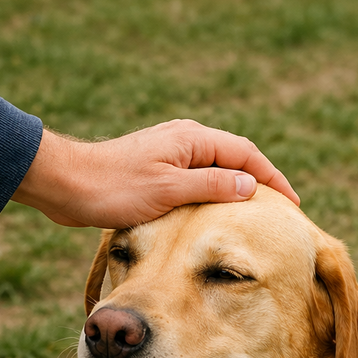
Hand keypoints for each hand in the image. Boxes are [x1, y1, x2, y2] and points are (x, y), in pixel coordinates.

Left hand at [11, 120, 299, 227]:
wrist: (66, 183)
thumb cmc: (114, 186)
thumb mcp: (169, 190)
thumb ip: (211, 186)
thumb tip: (250, 186)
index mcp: (193, 139)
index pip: (247, 155)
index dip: (272, 179)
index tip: (292, 204)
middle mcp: (185, 141)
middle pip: (235, 160)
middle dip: (260, 184)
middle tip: (280, 211)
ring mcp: (171, 156)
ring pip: (217, 172)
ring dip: (237, 191)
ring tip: (256, 216)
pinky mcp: (158, 172)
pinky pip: (198, 182)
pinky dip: (215, 197)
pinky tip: (218, 218)